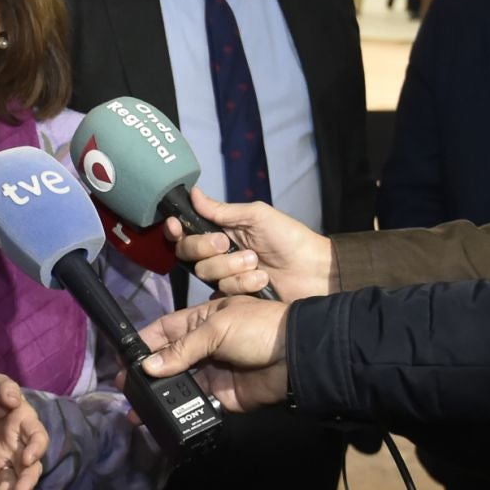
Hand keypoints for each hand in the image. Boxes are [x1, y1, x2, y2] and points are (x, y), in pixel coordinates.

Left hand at [0, 375, 47, 489]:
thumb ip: (4, 387)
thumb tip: (13, 399)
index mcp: (26, 427)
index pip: (38, 439)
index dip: (36, 449)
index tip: (28, 458)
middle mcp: (19, 450)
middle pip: (28, 471)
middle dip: (25, 484)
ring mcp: (3, 464)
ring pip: (8, 484)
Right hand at [137, 296, 294, 413]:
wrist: (296, 357)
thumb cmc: (258, 328)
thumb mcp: (216, 328)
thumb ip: (182, 349)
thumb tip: (148, 367)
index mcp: (199, 321)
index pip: (162, 331)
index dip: (142, 344)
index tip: (122, 359)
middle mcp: (201, 347)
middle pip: (166, 362)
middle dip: (145, 374)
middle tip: (124, 389)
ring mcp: (210, 373)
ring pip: (177, 386)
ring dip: (159, 396)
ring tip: (137, 409)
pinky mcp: (220, 397)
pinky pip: (195, 404)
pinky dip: (180, 411)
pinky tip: (162, 418)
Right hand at [164, 188, 335, 301]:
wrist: (313, 271)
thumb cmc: (289, 238)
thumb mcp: (256, 216)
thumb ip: (222, 210)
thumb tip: (194, 192)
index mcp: (222, 230)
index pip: (188, 232)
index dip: (177, 230)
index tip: (176, 227)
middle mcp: (219, 254)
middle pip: (189, 253)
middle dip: (206, 247)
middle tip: (228, 243)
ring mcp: (226, 276)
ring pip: (206, 273)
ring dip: (232, 266)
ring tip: (256, 263)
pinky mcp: (235, 296)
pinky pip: (223, 291)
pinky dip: (243, 284)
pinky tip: (262, 281)